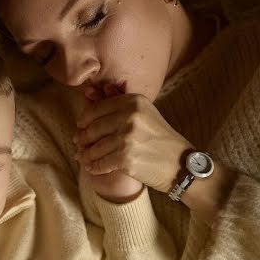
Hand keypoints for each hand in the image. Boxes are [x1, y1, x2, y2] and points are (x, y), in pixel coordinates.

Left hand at [74, 92, 192, 193]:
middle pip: (93, 128)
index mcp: (133, 102)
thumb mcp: (144, 113)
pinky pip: (100, 163)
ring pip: (94, 148)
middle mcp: (130, 117)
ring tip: (83, 157)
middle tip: (78, 143)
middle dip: (83, 138)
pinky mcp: (125, 159)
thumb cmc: (160, 138)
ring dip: (86, 155)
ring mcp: (127, 138)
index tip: (80, 125)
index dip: (85, 119)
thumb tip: (90, 91)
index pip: (98, 108)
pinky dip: (94, 167)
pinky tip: (92, 168)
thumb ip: (117, 102)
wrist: (180, 164)